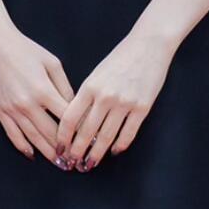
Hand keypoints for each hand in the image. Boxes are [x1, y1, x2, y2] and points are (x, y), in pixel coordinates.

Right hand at [0, 13, 73, 164]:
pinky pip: (13, 135)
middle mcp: (27, 104)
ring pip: (33, 138)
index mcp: (43, 90)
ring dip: (47, 153)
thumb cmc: (25, 49)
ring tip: (60, 164)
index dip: (79, 131)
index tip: (90, 141)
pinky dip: (24, 147)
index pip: (66, 118)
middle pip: (51, 133)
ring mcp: (12, 110)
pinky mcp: (0, 111)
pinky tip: (33, 155)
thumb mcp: (52, 63)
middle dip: (65, 149)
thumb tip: (74, 108)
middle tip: (77, 161)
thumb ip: (64, 86)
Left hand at [60, 25, 172, 170]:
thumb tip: (76, 122)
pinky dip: (120, 145)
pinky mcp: (142, 107)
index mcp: (90, 86)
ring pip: (106, 137)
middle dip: (76, 151)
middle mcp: (105, 96)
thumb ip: (86, 96)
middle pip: (86, 132)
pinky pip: (128, 133)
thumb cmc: (120, 58)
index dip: (63, 137)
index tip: (59, 148)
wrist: (149, 44)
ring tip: (89, 164)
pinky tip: (114, 152)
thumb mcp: (97, 74)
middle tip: (71, 164)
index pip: (70, 119)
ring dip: (96, 154)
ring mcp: (125, 103)